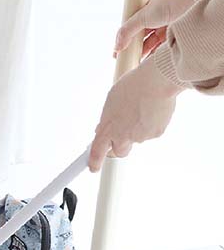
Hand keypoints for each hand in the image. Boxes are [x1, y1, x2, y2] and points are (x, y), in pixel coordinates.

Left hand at [89, 56, 182, 171]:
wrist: (156, 82)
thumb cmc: (133, 86)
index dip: (95, 162)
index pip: (97, 151)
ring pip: (137, 139)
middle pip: (119, 151)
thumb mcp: (111, 101)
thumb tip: (102, 128)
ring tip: (142, 110)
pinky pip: (151, 132)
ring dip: (138, 129)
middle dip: (120, 145)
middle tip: (124, 133)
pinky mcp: (155, 134)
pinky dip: (152, 124)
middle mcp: (122, 135)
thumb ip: (108, 119)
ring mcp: (139, 137)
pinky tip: (152, 110)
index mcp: (108, 127)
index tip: (93, 167)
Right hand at [114, 0, 193, 58]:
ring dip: (141, 54)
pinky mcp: (171, 38)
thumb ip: (126, 31)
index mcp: (145, 13)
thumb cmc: (167, 5)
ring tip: (133, 63)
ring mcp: (163, 30)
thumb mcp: (141, 17)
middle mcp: (154, 22)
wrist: (190, 3)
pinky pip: (159, 50)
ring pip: (148, 46)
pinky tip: (145, 62)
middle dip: (131, 50)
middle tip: (124, 60)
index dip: (123, 41)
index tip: (116, 53)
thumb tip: (116, 47)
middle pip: (139, 40)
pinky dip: (152, 56)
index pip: (131, 30)